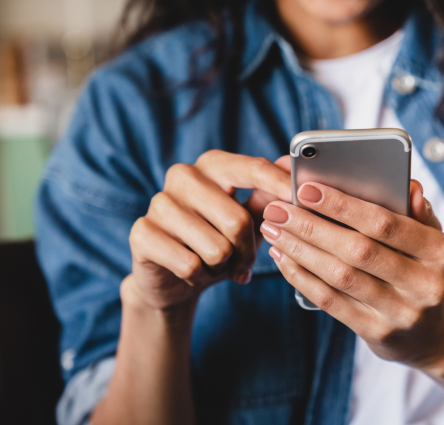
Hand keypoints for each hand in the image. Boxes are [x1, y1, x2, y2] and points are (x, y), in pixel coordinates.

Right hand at [126, 152, 291, 311]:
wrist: (173, 278)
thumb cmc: (217, 241)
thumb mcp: (248, 220)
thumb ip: (268, 197)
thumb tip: (292, 169)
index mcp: (213, 165)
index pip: (252, 168)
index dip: (279, 185)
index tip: (301, 197)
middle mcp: (183, 175)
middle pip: (238, 220)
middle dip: (246, 251)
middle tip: (242, 262)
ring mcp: (159, 202)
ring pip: (216, 248)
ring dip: (222, 267)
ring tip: (214, 264)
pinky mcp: (142, 232)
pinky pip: (190, 265)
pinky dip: (199, 277)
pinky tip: (193, 272)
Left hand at [260, 180, 443, 366]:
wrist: (431, 334)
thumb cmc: (421, 271)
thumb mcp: (429, 240)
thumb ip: (416, 211)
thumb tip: (408, 186)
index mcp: (439, 252)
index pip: (386, 224)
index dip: (343, 205)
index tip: (307, 189)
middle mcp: (424, 284)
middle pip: (358, 250)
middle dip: (312, 226)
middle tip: (278, 209)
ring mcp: (401, 313)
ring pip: (340, 277)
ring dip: (300, 250)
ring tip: (274, 230)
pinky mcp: (377, 333)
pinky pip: (331, 302)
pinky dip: (302, 277)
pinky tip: (283, 258)